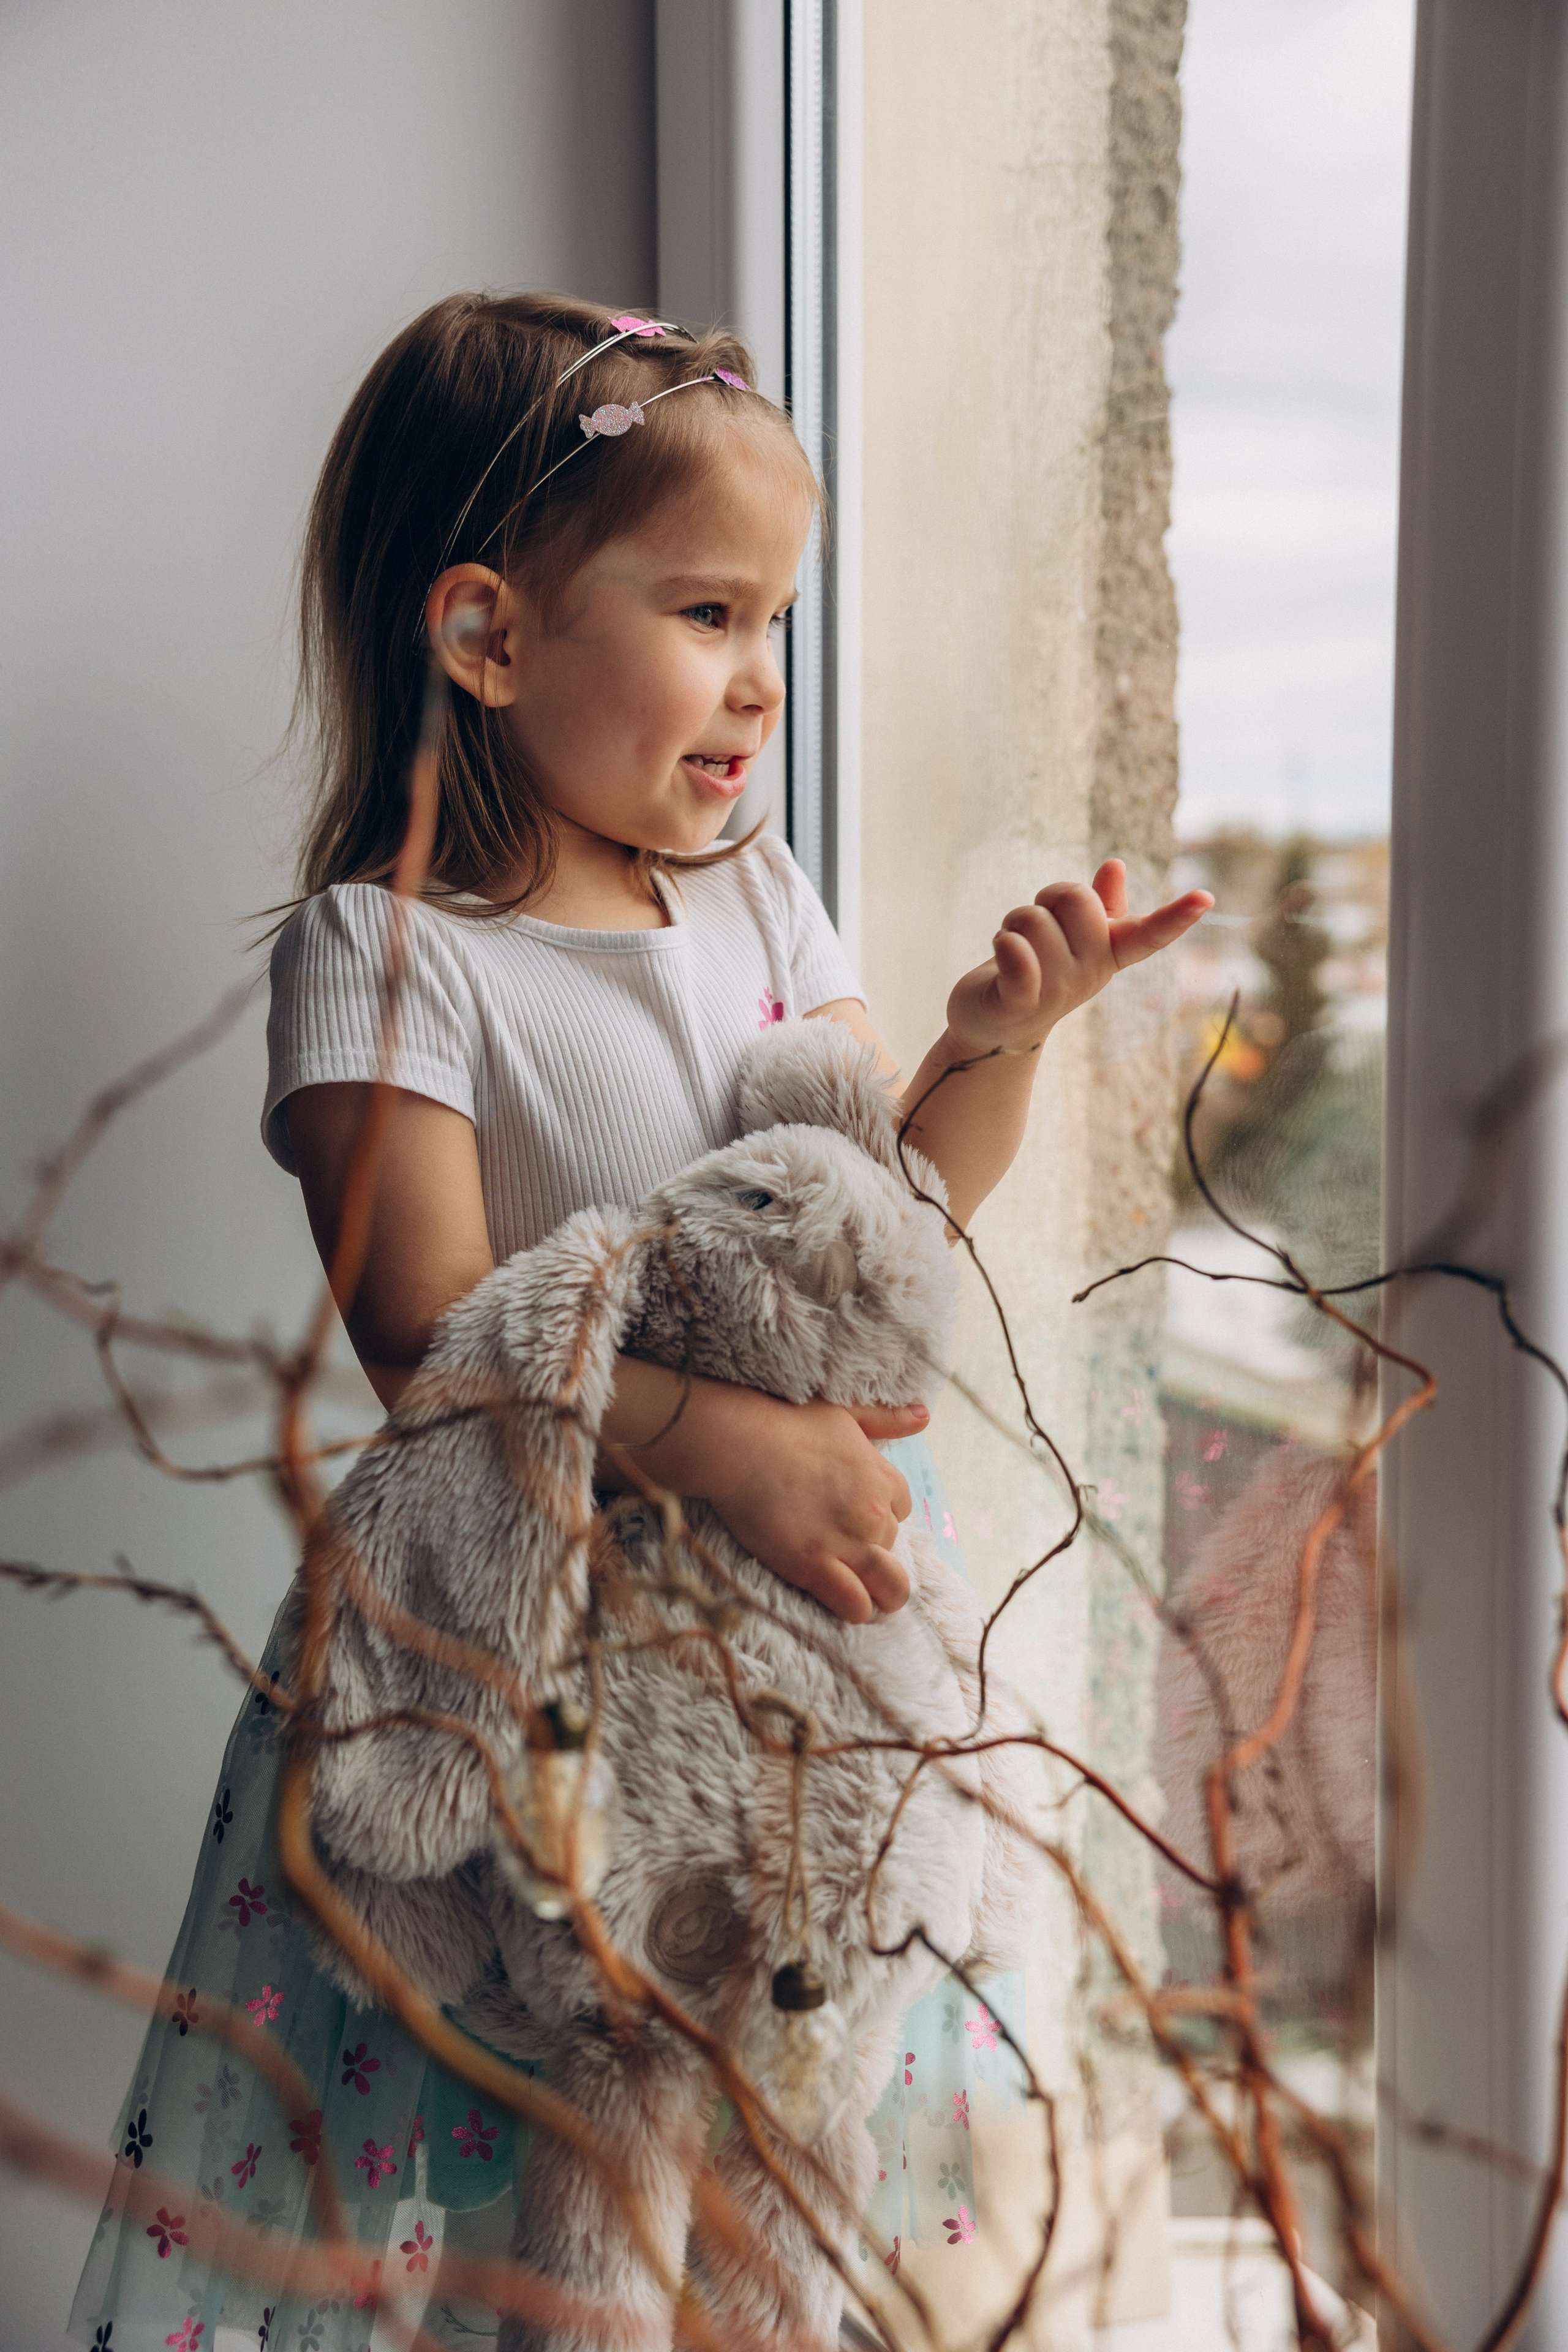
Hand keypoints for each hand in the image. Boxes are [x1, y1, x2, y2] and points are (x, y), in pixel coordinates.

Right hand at [704, 1395, 927, 1622]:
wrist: (740, 1444)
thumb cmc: (785, 1424)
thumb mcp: (845, 1414)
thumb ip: (886, 1419)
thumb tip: (924, 1416)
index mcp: (881, 1477)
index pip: (901, 1510)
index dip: (879, 1515)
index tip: (853, 1516)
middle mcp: (873, 1512)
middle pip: (891, 1546)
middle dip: (872, 1549)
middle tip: (842, 1548)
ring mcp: (847, 1542)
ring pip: (891, 1587)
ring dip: (883, 1594)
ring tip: (866, 1596)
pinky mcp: (815, 1566)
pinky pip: (855, 1604)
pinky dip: (855, 1609)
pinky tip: (844, 1605)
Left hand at [944, 858, 1211, 1055]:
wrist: (994, 1026)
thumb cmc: (1034, 970)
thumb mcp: (1071, 937)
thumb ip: (1098, 904)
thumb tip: (1116, 865)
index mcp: (1108, 954)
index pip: (1148, 934)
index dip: (1176, 916)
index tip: (1205, 898)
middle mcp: (1090, 974)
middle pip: (1078, 898)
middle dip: (1048, 898)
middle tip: (1034, 926)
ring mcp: (1058, 991)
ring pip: (1035, 918)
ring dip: (1015, 923)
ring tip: (1013, 948)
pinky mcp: (1020, 1002)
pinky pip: (1018, 956)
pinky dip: (1006, 944)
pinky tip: (1001, 951)